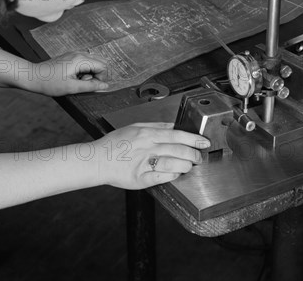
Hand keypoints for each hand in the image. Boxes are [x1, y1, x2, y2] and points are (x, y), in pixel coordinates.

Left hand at [33, 51, 109, 95]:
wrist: (33, 76)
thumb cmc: (50, 83)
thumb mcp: (72, 88)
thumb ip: (91, 86)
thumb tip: (105, 86)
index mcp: (81, 59)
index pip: (103, 66)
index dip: (100, 78)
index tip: (88, 85)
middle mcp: (79, 53)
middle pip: (100, 62)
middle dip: (96, 74)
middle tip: (82, 82)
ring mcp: (74, 54)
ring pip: (92, 62)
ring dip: (89, 73)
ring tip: (76, 80)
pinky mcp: (70, 57)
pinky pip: (84, 62)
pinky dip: (83, 70)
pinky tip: (72, 76)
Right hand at [92, 122, 209, 189]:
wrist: (98, 160)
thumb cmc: (114, 144)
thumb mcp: (134, 127)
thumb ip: (155, 126)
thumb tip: (173, 125)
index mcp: (147, 134)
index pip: (177, 134)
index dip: (194, 138)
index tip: (204, 142)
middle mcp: (147, 147)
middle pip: (178, 150)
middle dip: (193, 154)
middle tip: (199, 157)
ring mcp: (144, 163)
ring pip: (172, 164)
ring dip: (185, 166)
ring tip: (188, 166)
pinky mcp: (140, 178)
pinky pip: (161, 177)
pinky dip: (171, 176)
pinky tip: (174, 174)